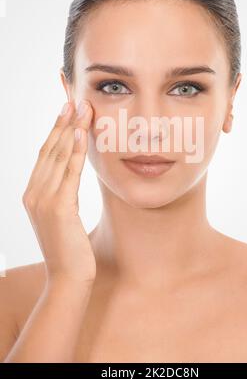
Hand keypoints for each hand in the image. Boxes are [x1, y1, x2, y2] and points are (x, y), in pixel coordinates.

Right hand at [22, 100, 95, 284]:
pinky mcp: (58, 207)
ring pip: (57, 156)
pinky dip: (74, 151)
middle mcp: (33, 193)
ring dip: (70, 129)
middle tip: (74, 100)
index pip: (44, 155)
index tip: (66, 111)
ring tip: (80, 108)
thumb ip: (63, 193)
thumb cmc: (69, 247)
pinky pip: (68, 172)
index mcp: (32, 194)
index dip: (56, 131)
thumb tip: (71, 173)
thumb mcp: (64, 215)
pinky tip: (81, 133)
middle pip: (48, 150)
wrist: (68, 278)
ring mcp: (43, 200)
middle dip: (63, 123)